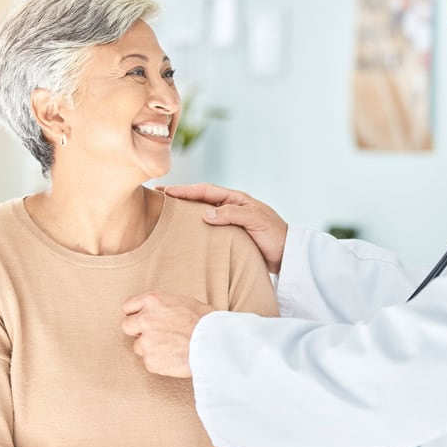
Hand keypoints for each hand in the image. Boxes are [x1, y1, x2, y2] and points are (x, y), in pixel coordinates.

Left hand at [121, 292, 214, 377]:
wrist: (215, 344)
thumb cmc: (206, 321)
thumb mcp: (184, 302)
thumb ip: (164, 306)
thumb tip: (158, 311)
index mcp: (154, 300)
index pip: (128, 306)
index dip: (135, 313)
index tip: (141, 319)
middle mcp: (145, 319)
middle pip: (126, 325)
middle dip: (138, 330)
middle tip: (154, 334)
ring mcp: (146, 341)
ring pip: (139, 346)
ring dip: (150, 347)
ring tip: (171, 347)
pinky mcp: (150, 361)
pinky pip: (149, 361)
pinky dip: (159, 361)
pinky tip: (174, 357)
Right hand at [162, 183, 287, 273]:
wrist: (288, 255)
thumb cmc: (274, 235)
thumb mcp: (254, 220)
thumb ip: (231, 214)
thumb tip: (204, 213)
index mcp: (236, 199)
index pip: (206, 191)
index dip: (185, 190)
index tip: (166, 191)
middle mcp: (231, 208)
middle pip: (200, 200)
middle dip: (180, 197)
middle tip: (158, 198)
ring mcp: (230, 222)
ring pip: (203, 214)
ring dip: (185, 212)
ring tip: (165, 214)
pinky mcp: (230, 237)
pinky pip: (208, 229)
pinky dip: (195, 228)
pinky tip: (183, 234)